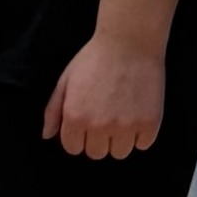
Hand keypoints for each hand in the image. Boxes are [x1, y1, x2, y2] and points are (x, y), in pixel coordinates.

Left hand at [41, 31, 167, 159]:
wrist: (129, 42)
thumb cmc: (94, 59)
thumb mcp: (65, 80)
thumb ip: (53, 111)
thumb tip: (47, 136)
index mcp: (75, 117)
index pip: (73, 148)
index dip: (79, 136)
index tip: (87, 122)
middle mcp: (99, 126)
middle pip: (97, 153)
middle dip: (99, 139)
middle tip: (105, 117)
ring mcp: (126, 126)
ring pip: (120, 153)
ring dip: (120, 140)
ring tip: (122, 117)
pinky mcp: (149, 123)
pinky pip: (143, 144)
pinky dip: (141, 135)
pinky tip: (137, 114)